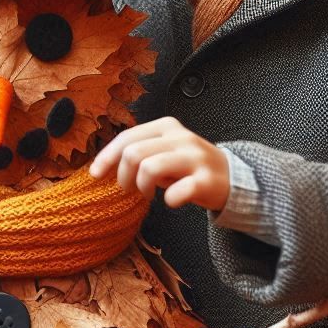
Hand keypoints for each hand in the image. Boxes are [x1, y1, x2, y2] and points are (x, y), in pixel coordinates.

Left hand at [89, 117, 229, 209]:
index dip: (106, 156)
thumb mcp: (165, 150)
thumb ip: (139, 151)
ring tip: (147, 194)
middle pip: (134, 153)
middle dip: (123, 175)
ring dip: (141, 186)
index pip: (127, 137)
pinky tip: (171, 200)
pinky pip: (177, 192)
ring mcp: (195, 158)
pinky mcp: (207, 181)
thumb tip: (103, 165)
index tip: (94, 174)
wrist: (233, 177)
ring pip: (150, 168)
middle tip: (128, 188)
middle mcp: (180, 138)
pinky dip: (168, 200)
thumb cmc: (189, 166)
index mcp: (166, 127)